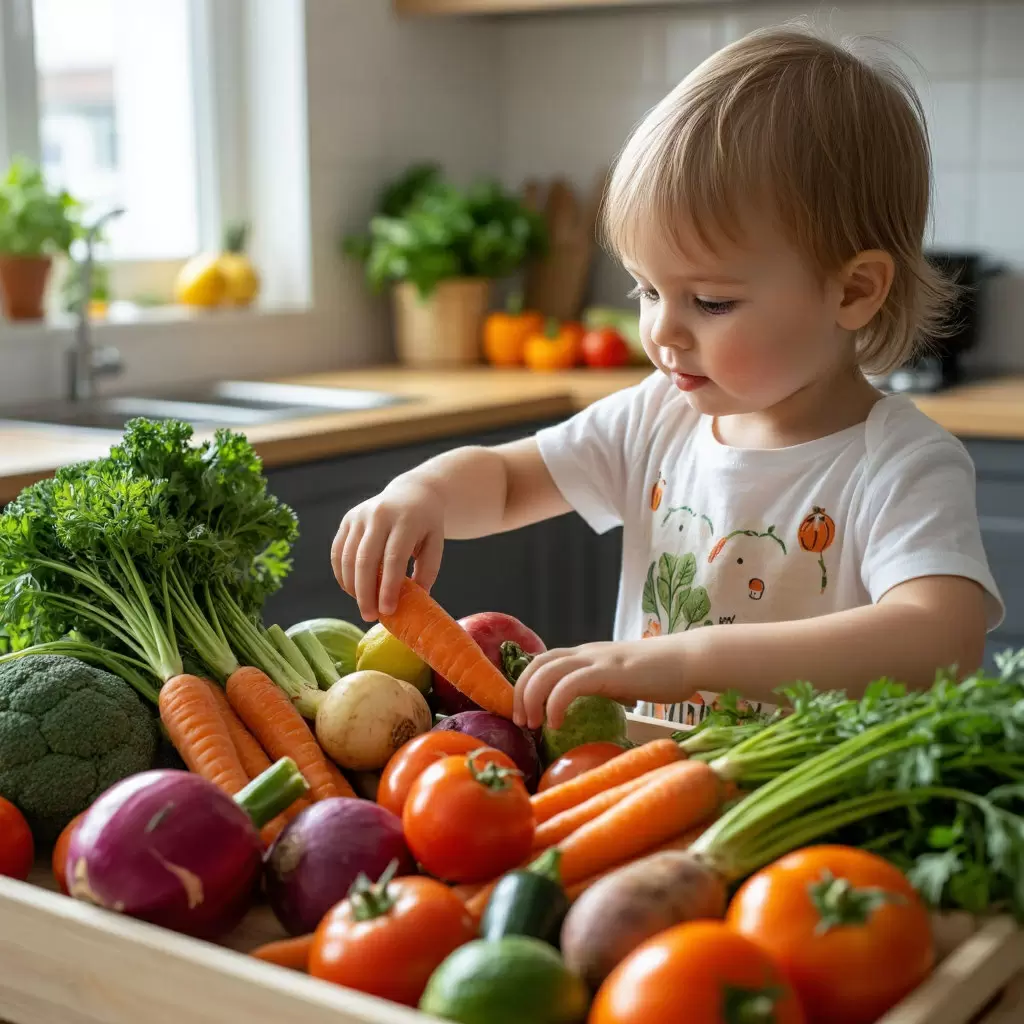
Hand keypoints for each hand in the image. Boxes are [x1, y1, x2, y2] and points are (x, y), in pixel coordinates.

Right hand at [331, 476, 443, 620]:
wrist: (412, 493)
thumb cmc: (426, 524)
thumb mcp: (435, 544)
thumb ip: (427, 571)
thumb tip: (414, 603)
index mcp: (406, 520)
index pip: (393, 558)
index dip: (388, 587)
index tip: (388, 611)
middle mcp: (379, 515)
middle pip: (365, 559)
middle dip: (365, 592)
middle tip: (370, 616)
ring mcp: (359, 515)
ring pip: (347, 557)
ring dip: (352, 587)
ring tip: (364, 606)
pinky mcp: (347, 519)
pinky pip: (338, 551)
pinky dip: (341, 574)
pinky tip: (352, 589)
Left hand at [513, 638, 684, 730]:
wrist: (689, 660)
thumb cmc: (662, 674)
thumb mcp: (623, 679)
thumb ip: (605, 686)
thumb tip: (594, 704)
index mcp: (587, 655)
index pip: (543, 661)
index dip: (527, 684)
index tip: (525, 712)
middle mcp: (586, 653)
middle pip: (537, 664)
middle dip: (521, 692)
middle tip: (523, 722)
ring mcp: (597, 660)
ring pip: (546, 671)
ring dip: (532, 698)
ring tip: (534, 724)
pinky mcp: (608, 672)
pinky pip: (569, 685)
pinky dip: (555, 703)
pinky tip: (558, 723)